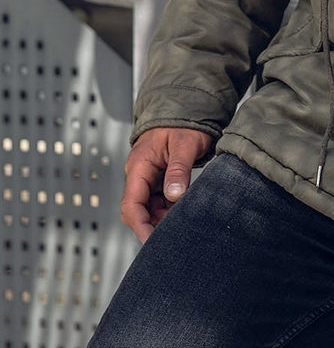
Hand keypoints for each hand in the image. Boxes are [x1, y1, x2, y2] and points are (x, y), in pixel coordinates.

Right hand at [121, 127, 212, 243]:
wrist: (187, 105)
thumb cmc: (184, 121)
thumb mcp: (184, 144)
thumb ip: (178, 170)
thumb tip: (173, 196)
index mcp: (140, 164)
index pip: (131, 203)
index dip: (140, 225)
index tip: (152, 241)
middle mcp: (140, 172)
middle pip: (138, 209)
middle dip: (152, 225)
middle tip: (173, 236)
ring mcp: (149, 175)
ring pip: (149, 206)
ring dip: (162, 217)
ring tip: (182, 224)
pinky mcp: (159, 176)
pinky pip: (159, 198)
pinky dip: (169, 208)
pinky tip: (182, 211)